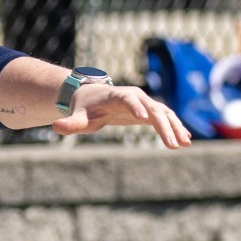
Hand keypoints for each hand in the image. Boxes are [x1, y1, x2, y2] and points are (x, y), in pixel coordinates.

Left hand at [52, 82, 192, 148]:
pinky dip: (175, 128)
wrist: (91, 97)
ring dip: (175, 128)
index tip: (144, 118)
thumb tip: (54, 127)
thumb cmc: (84, 108)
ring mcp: (144, 103)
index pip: (128, 99)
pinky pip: (165, 118)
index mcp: (117, 96)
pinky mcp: (148, 111)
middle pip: (153, 109)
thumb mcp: (77, 116)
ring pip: (164, 114)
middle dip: (164, 126)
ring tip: (185, 144)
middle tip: (173, 144)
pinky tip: (185, 141)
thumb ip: (70, 123)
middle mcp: (135, 97)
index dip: (136, 107)